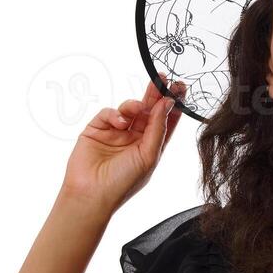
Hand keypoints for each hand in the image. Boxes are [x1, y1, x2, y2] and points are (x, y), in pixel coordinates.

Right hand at [61, 78, 186, 210]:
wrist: (91, 194)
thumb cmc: (123, 182)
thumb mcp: (149, 156)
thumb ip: (158, 129)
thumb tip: (168, 104)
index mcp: (150, 146)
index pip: (165, 121)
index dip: (173, 105)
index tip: (181, 88)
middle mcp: (134, 138)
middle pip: (149, 110)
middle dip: (156, 94)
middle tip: (163, 78)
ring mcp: (115, 133)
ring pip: (129, 109)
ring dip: (135, 104)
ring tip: (138, 107)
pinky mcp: (96, 129)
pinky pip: (108, 113)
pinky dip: (115, 113)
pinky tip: (119, 122)